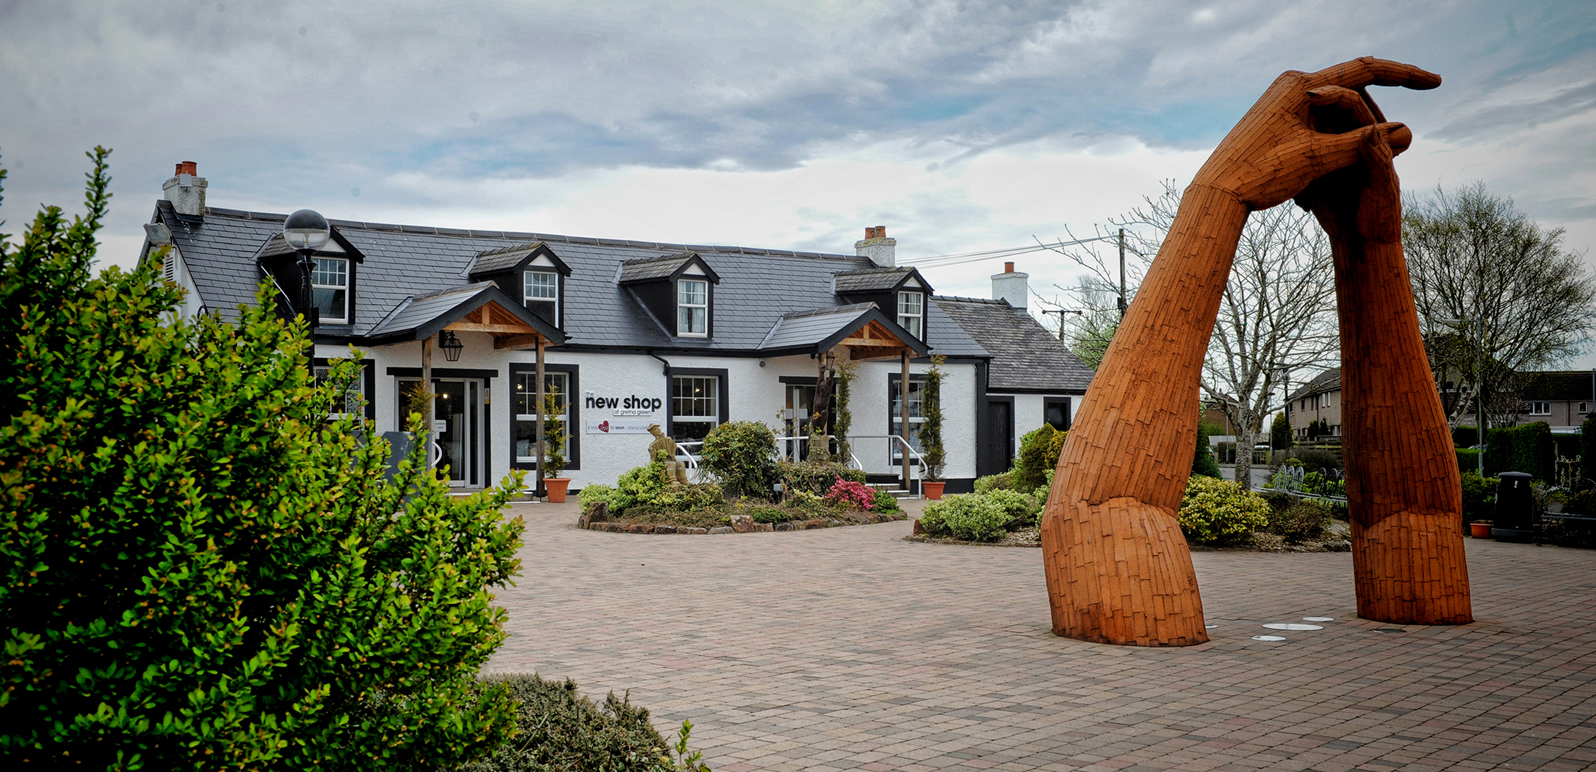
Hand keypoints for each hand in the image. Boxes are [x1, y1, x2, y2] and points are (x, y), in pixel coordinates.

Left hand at [1191, 57, 1438, 210]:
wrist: (1216, 193)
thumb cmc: (1262, 175)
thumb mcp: (1318, 160)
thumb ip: (1363, 143)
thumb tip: (1407, 132)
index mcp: (1302, 86)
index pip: (1366, 70)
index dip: (1405, 75)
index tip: (1436, 83)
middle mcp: (1291, 85)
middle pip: (1353, 86)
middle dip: (1379, 109)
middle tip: (1405, 132)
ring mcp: (1281, 100)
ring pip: (1337, 107)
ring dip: (1357, 128)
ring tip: (1369, 157)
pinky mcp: (1276, 118)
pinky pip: (1320, 119)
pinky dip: (1338, 136)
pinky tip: (1344, 158)